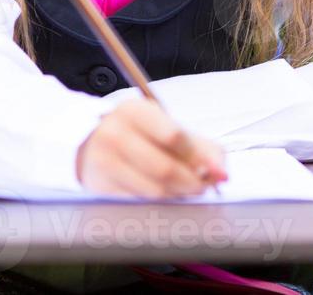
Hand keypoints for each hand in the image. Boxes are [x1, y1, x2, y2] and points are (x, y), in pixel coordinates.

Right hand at [74, 99, 227, 197]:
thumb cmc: (139, 135)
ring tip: (184, 189)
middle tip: (202, 187)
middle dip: (191, 183)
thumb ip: (201, 147)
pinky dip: (159, 201)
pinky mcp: (100, 185)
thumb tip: (222, 174)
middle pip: (164, 168)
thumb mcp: (166, 128)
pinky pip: (139, 201)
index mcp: (135, 111)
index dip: (198, 158)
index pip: (174, 136)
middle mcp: (115, 133)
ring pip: (153, 189)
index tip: (212, 170)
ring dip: (177, 194)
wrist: (90, 143)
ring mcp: (104, 160)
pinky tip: (164, 193)